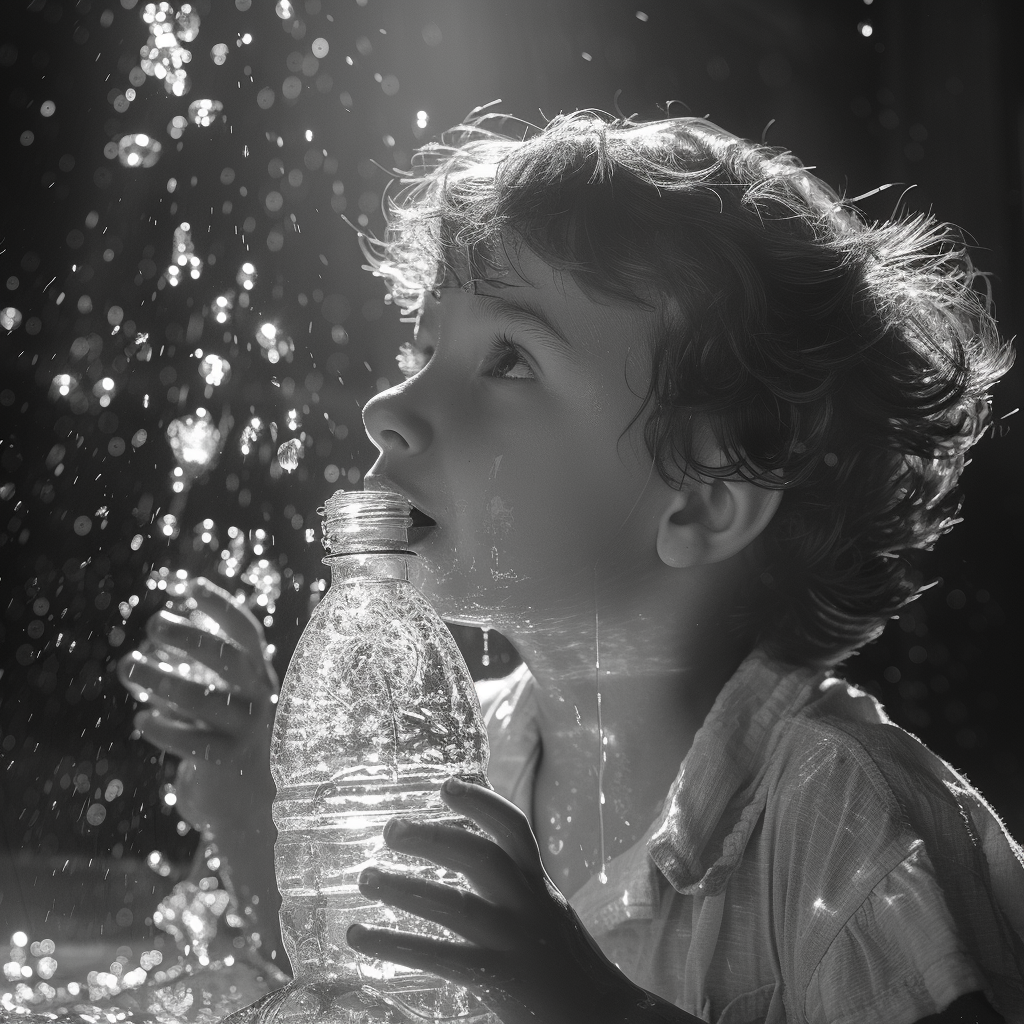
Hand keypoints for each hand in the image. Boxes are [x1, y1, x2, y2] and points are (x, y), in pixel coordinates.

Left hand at [117, 576, 277, 835]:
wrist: (256, 806)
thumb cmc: (228, 745)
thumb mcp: (220, 707)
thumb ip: (193, 683)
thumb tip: (144, 657)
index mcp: (259, 677)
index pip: (246, 634)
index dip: (222, 608)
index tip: (191, 587)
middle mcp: (260, 698)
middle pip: (229, 659)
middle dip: (191, 637)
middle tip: (154, 623)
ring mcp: (248, 731)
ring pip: (205, 699)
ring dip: (162, 679)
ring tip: (128, 666)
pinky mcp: (230, 763)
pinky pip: (194, 741)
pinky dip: (166, 729)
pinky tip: (143, 721)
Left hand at [346, 778, 695, 1023]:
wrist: (609, 1020)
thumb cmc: (567, 968)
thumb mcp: (548, 915)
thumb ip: (517, 890)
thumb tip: (471, 862)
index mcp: (539, 886)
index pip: (514, 829)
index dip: (481, 802)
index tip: (447, 785)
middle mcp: (528, 905)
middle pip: (481, 856)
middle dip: (435, 836)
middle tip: (390, 828)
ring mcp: (514, 941)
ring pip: (455, 905)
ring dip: (405, 887)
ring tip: (366, 877)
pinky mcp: (500, 979)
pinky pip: (440, 956)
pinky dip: (395, 942)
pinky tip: (359, 936)